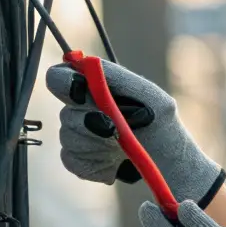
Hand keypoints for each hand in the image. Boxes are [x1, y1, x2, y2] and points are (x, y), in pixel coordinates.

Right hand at [44, 59, 223, 203]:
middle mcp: (79, 108)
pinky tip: (114, 162)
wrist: (166, 163)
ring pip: (70, 139)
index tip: (80, 93)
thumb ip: (118, 77)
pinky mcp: (77, 160)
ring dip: (100, 145)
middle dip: (94, 124)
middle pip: (66, 114)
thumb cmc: (160, 124)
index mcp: (93, 87)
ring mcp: (75, 135)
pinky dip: (96, 163)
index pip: (59, 77)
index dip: (64, 83)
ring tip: (122, 147)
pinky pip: (72, 160)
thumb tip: (85, 63)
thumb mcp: (150, 96)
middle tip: (118, 130)